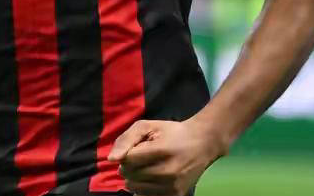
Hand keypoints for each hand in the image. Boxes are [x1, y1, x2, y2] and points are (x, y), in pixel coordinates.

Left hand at [108, 116, 227, 195]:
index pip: (127, 160)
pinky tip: (151, 178)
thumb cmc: (171, 133)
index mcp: (162, 151)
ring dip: (135, 178)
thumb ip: (126, 139)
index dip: (126, 154)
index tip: (136, 148)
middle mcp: (168, 171)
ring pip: (135, 188)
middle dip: (129, 166)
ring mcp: (173, 186)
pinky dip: (144, 188)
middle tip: (141, 158)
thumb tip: (111, 159)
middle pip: (130, 175)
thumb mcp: (148, 126)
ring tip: (146, 167)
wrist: (202, 144)